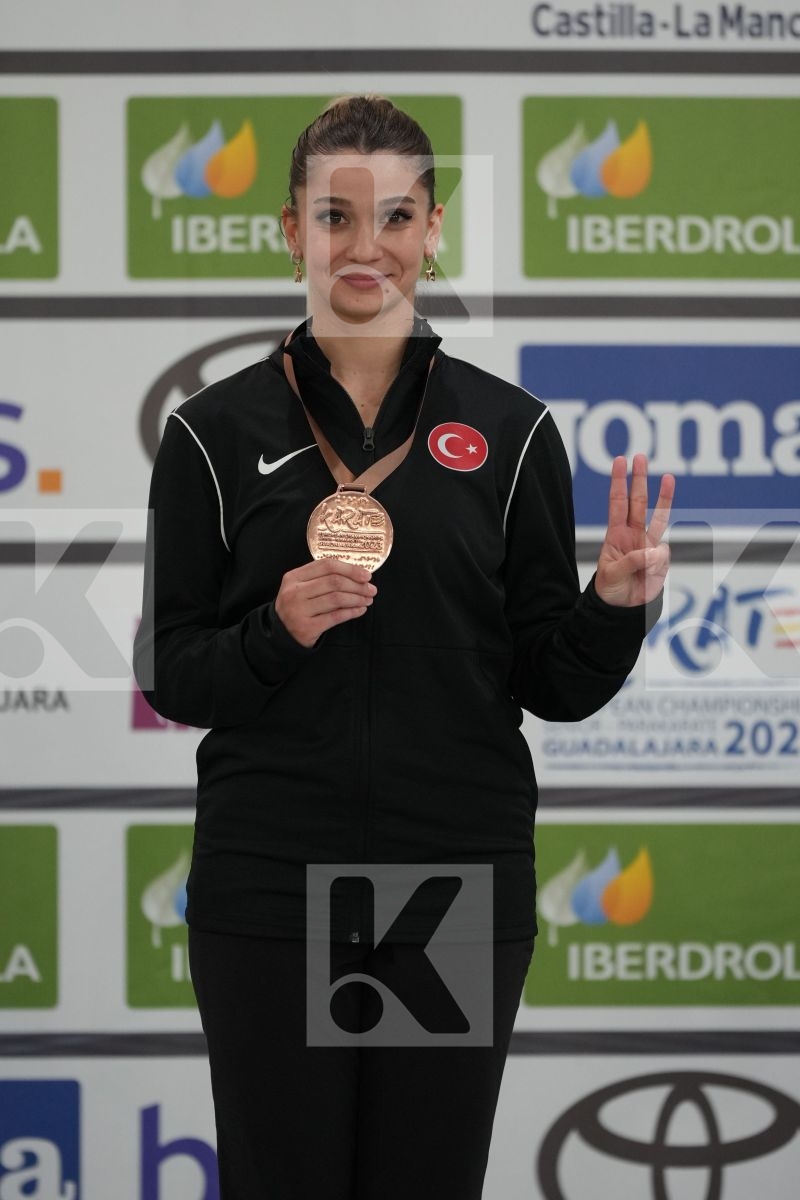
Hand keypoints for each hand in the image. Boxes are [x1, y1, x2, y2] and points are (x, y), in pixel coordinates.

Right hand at [275, 559, 376, 646]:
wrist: (280, 634)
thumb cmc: (297, 606)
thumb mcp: (300, 587)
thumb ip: (321, 578)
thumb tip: (356, 574)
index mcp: (294, 577)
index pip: (326, 566)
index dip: (350, 569)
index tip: (366, 575)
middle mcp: (294, 592)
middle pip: (334, 582)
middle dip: (358, 585)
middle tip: (371, 590)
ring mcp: (299, 610)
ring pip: (336, 599)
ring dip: (357, 598)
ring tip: (367, 600)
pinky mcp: (307, 628)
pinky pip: (336, 617)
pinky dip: (352, 612)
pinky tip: (360, 610)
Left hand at [595, 454, 674, 607]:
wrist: (622, 609)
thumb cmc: (611, 589)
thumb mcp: (613, 575)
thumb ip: (633, 562)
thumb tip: (656, 551)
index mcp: (616, 535)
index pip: (617, 502)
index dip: (619, 482)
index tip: (620, 461)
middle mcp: (633, 534)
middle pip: (638, 501)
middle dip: (640, 479)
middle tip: (640, 456)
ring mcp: (649, 545)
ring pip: (659, 516)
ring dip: (664, 497)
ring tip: (669, 477)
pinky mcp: (661, 560)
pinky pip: (664, 555)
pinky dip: (658, 562)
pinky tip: (648, 573)